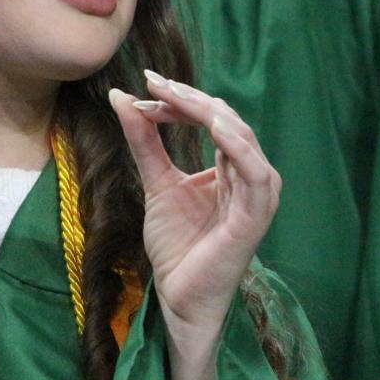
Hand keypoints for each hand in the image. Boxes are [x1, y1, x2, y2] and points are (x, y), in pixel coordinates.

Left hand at [108, 72, 279, 333]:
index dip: (180, 100)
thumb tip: (122, 97)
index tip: (145, 87)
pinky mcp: (254, 218)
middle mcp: (250, 177)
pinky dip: (238, 147)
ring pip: (242, 139)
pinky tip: (213, 127)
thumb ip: (145, 141)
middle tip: (154, 84)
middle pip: (227, 121)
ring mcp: (256, 197)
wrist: (177, 296)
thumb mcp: (156, 182)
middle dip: (189, 99)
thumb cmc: (176, 245)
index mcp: (232, 168)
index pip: (213, 119)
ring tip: (176, 96)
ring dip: (209, 113)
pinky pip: (256, 175)